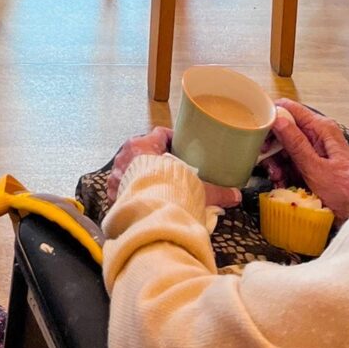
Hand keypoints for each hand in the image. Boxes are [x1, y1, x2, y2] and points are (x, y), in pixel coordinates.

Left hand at [105, 127, 241, 209]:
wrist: (147, 214)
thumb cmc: (169, 192)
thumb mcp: (196, 189)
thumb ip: (217, 191)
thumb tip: (236, 195)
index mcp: (145, 144)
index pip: (160, 133)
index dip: (172, 140)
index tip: (181, 147)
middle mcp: (127, 153)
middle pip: (143, 149)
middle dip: (155, 158)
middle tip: (170, 169)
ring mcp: (116, 171)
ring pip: (129, 166)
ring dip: (140, 173)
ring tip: (155, 185)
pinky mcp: (111, 190)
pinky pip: (120, 185)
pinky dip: (130, 190)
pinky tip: (141, 198)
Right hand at [273, 100, 348, 221]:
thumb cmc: (347, 191)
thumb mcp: (316, 168)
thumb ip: (296, 144)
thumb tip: (278, 120)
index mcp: (320, 128)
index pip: (288, 109)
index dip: (270, 118)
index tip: (258, 132)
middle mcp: (317, 135)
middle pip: (284, 130)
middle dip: (272, 147)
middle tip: (265, 160)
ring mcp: (314, 150)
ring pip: (285, 148)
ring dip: (277, 163)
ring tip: (277, 177)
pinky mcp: (312, 164)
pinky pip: (292, 162)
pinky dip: (284, 172)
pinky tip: (282, 182)